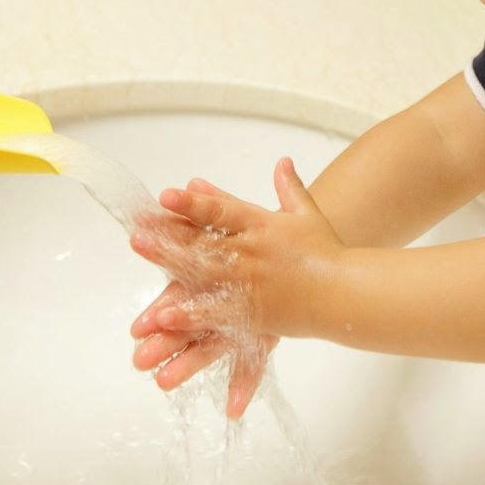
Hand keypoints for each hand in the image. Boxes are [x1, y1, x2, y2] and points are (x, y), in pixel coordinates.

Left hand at [128, 158, 344, 416]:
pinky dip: (196, 321)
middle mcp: (252, 255)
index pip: (221, 211)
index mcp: (261, 226)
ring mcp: (253, 287)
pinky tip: (170, 323)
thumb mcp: (306, 214)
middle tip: (137, 238)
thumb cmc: (326, 251)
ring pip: (207, 288)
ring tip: (152, 306)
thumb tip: (282, 161)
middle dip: (169, 244)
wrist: (347, 290)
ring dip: (177, 290)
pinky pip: (221, 320)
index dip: (194, 203)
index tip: (167, 194)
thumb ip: (289, 188)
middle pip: (204, 249)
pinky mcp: (256, 316)